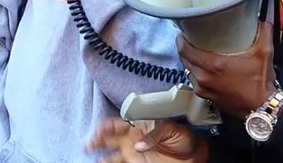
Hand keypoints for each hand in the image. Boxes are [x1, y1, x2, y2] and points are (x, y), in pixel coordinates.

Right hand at [86, 118, 208, 162]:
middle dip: (97, 140)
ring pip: (113, 155)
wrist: (194, 155)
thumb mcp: (170, 129)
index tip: (98, 130)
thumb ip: (154, 134)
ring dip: (103, 156)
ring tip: (93, 158)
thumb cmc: (183, 138)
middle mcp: (132, 140)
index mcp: (138, 127)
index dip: (106, 126)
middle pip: (110, 139)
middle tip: (88, 144)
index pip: (117, 125)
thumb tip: (138, 144)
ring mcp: (134, 155)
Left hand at [177, 21, 276, 117]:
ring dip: (189, 61)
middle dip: (184, 48)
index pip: (184, 50)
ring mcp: (203, 88)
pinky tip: (202, 68)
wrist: (263, 108)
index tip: (182, 32)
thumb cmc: (261, 82)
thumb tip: (262, 17)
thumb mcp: (264, 53)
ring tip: (195, 52)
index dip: (180, 39)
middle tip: (189, 39)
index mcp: (213, 65)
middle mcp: (204, 77)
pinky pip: (194, 80)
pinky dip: (195, 73)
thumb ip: (263, 31)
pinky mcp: (206, 97)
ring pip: (188, 70)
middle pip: (183, 59)